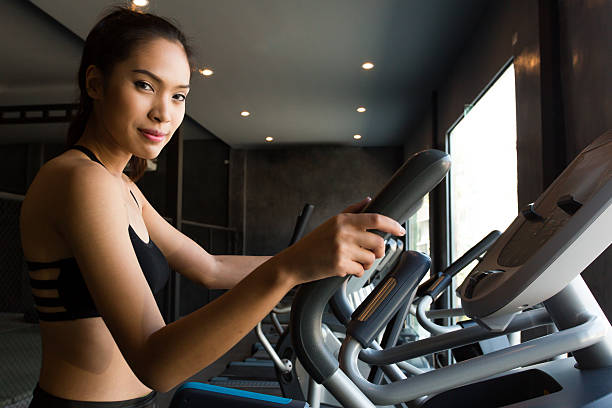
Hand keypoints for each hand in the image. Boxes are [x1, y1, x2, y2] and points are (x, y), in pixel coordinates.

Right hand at [275, 197, 405, 285]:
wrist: (294, 262)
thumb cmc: (313, 243)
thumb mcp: (331, 223)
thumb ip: (352, 211)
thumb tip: (369, 200)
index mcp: (343, 220)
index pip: (375, 219)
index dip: (392, 224)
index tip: (400, 230)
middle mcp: (343, 233)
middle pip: (378, 242)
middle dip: (378, 250)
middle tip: (370, 253)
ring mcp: (342, 249)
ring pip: (371, 258)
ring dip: (366, 263)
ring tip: (352, 260)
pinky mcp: (339, 265)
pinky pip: (360, 271)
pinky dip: (356, 272)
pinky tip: (344, 268)